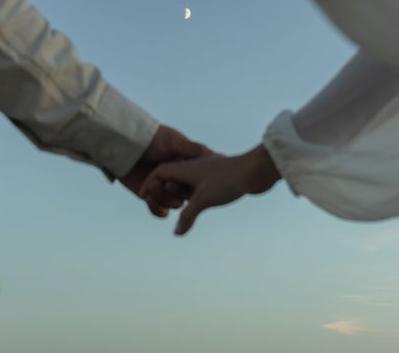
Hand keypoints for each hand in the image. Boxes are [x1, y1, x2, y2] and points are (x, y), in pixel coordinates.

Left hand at [119, 125, 211, 217]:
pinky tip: (153, 202)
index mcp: (186, 168)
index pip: (194, 184)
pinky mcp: (150, 196)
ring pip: (172, 204)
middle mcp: (177, 180)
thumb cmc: (153, 137)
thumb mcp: (174, 140)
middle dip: (174, 192)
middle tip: (164, 183)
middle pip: (184, 196)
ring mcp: (163, 189)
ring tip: (152, 188)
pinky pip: (158, 210)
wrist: (127, 143)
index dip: (188, 185)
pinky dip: (157, 209)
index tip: (181, 180)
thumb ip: (191, 148)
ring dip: (163, 199)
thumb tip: (210, 154)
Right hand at [140, 145, 281, 234]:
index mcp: (186, 167)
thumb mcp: (204, 199)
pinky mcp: (218, 177)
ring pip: (187, 181)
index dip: (150, 182)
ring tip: (177, 208)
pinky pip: (200, 185)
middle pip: (172, 175)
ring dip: (180, 193)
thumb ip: (188, 215)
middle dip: (164, 189)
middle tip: (158, 204)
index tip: (143, 195)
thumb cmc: (228, 179)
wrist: (255, 170)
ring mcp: (207, 171)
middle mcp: (195, 167)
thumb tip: (177, 233)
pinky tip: (199, 205)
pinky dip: (194, 195)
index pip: (161, 172)